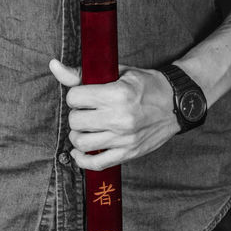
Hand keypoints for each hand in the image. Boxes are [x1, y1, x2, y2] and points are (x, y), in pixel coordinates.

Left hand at [49, 58, 177, 170]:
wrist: (176, 103)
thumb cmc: (146, 85)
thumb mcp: (118, 72)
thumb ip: (82, 73)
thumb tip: (54, 66)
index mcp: (117, 94)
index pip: (75, 98)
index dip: (76, 96)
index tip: (84, 95)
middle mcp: (120, 118)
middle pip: (75, 121)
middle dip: (76, 114)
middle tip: (86, 111)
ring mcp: (124, 139)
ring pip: (82, 143)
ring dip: (79, 134)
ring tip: (87, 127)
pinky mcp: (128, 153)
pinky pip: (96, 164)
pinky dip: (82, 159)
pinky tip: (81, 151)